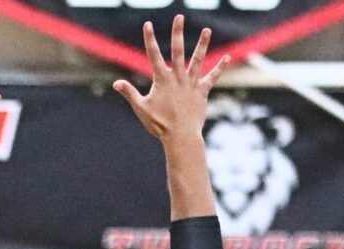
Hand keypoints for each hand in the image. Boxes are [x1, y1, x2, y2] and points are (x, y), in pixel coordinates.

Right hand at [114, 16, 229, 140]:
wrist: (180, 135)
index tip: (147, 24)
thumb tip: (116, 84)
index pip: (153, 55)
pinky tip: (227, 57)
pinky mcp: (202, 91)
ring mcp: (191, 83)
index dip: (149, 39)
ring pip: (198, 59)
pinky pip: (212, 77)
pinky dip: (220, 67)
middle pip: (178, 51)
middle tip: (179, 17)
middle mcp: (178, 77)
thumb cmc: (159, 124)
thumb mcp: (141, 108)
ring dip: (203, 44)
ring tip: (207, 30)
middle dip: (177, 33)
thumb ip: (130, 93)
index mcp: (162, 80)